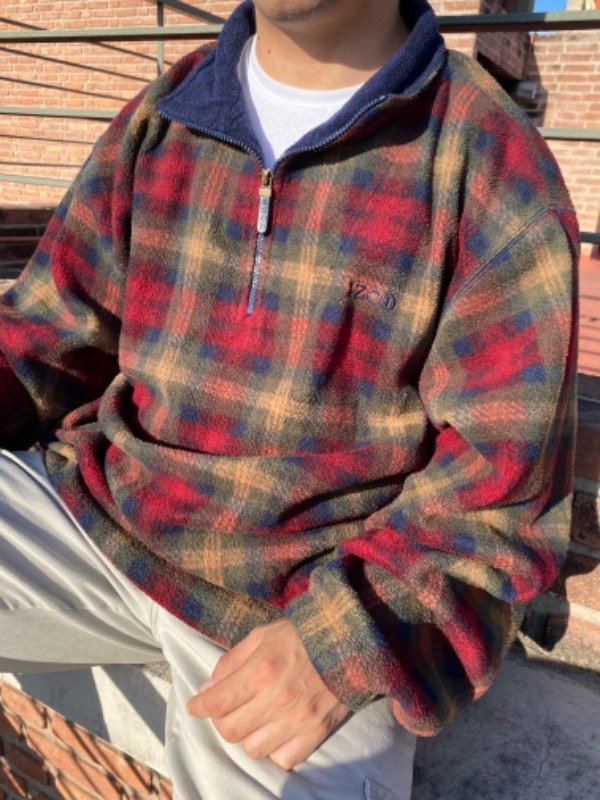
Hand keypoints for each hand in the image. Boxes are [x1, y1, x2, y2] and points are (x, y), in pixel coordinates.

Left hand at [186, 618, 347, 769]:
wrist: (350, 639)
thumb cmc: (303, 633)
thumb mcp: (262, 635)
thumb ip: (232, 661)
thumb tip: (208, 688)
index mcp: (261, 671)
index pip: (217, 703)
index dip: (200, 706)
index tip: (195, 705)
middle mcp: (277, 699)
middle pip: (230, 731)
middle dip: (220, 720)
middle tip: (225, 709)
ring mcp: (298, 720)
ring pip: (253, 749)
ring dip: (246, 736)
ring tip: (252, 719)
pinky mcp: (317, 732)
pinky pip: (283, 759)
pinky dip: (274, 750)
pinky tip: (275, 731)